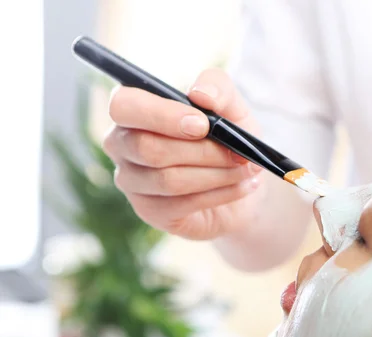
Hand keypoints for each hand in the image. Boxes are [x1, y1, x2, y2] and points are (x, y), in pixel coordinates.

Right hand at [103, 68, 264, 239]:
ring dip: (216, 174)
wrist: (241, 180)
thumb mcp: (232, 107)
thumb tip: (200, 93)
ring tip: (246, 169)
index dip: (160, 115)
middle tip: (239, 153)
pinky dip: (220, 194)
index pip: (123, 105)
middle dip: (202, 151)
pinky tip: (243, 186)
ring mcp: (132, 181)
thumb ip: (218, 88)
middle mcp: (122, 144)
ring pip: (168, 179)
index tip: (202, 124)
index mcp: (134, 110)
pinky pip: (182, 204)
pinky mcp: (150, 211)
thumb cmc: (228, 137)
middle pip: (147, 148)